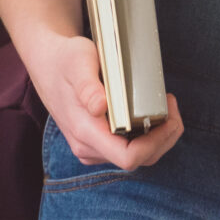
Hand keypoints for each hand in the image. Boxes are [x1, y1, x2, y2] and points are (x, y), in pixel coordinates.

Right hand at [18, 28, 184, 171]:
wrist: (48, 65)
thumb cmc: (65, 60)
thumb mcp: (78, 62)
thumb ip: (87, 85)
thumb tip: (99, 107)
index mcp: (85, 132)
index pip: (129, 158)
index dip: (156, 142)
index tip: (167, 116)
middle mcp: (89, 148)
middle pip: (140, 159)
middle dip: (165, 136)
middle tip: (171, 103)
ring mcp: (93, 148)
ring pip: (138, 156)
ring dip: (159, 135)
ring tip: (166, 104)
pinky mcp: (97, 143)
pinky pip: (130, 148)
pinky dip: (148, 134)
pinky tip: (151, 111)